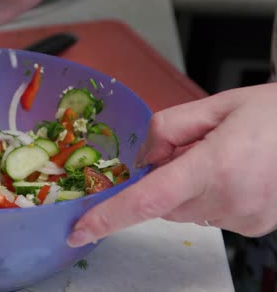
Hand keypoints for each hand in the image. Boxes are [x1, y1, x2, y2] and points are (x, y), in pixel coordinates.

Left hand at [68, 83, 276, 246]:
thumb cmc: (270, 113)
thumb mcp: (212, 106)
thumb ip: (164, 130)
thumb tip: (142, 161)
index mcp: (214, 167)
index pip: (147, 201)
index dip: (108, 217)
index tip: (79, 230)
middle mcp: (229, 200)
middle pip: (162, 203)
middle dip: (164, 179)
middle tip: (194, 150)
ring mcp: (244, 218)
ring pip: (183, 211)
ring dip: (187, 188)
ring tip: (221, 159)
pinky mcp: (253, 226)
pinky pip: (207, 215)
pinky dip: (207, 196)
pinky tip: (232, 173)